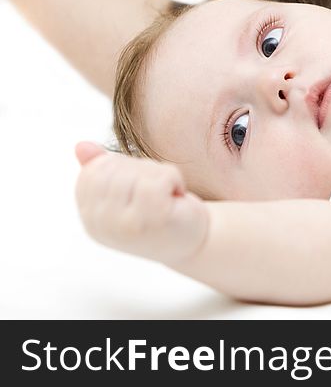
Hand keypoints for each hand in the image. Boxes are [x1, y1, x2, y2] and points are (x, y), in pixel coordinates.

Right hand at [74, 142, 208, 264]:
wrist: (194, 240)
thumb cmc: (161, 209)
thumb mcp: (129, 188)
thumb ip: (103, 169)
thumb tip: (80, 146)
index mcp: (90, 217)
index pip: (92, 172)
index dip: (122, 165)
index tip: (141, 181)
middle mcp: (100, 225)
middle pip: (113, 169)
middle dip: (142, 168)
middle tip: (159, 186)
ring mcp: (124, 226)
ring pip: (135, 173)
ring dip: (160, 174)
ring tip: (168, 192)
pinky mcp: (151, 223)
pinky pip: (157, 181)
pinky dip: (174, 178)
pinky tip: (178, 195)